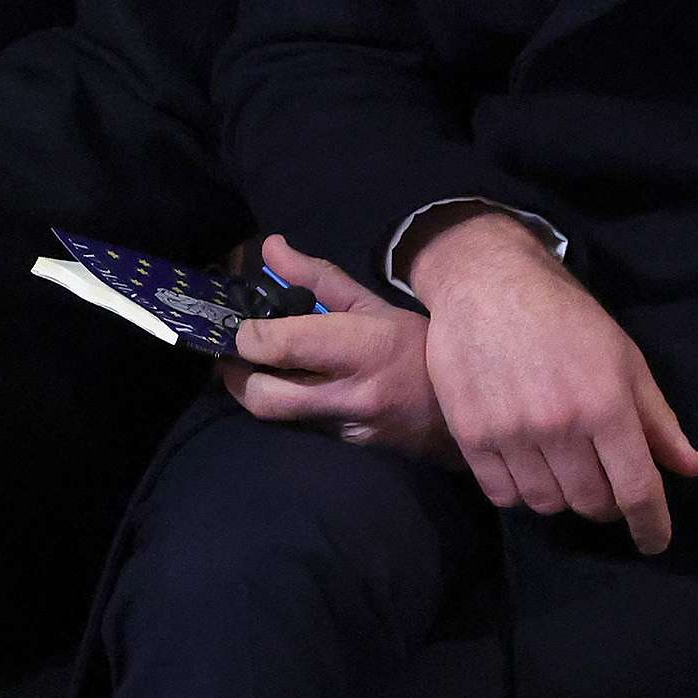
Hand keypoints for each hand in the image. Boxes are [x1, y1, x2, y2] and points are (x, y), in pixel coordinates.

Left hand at [221, 234, 457, 460]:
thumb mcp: (373, 303)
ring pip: (275, 418)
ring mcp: (346, 429)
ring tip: (256, 366)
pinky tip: (289, 387)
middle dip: (237, 375)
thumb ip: (317, 278)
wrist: (460, 410)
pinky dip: (283, 406)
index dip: (250, 334)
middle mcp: (351, 394)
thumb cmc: (417, 346)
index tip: (242, 323)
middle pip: (265, 396)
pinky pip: (296, 429)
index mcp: (363, 348)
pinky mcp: (343, 450)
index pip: (286, 345)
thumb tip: (270, 247)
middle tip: (237, 352)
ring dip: (255, 390)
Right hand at [410, 214, 697, 554]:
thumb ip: (659, 420)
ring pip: (547, 504)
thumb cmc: (567, 317)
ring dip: (562, 495)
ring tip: (563, 465)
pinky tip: (528, 464)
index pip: (637, 489)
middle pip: (591, 504)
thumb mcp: (625, 358)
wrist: (489, 283)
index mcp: (606, 404)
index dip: (652, 526)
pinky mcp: (471, 436)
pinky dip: (521, 491)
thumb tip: (693, 468)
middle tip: (602, 476)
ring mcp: (511, 433)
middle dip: (605, 500)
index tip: (655, 542)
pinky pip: (503, 495)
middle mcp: (559, 425)